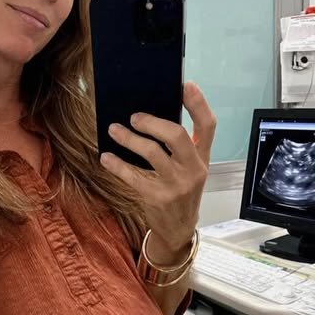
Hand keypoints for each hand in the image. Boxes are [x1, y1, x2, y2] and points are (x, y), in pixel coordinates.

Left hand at [100, 81, 215, 256]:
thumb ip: (179, 146)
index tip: (184, 85)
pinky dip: (117, 165)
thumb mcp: (188, 168)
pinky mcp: (157, 198)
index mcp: (203, 157)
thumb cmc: (180, 191)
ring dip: (129, 139)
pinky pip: (133, 176)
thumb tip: (150, 117)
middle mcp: (193, 169)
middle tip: (134, 117)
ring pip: (152, 153)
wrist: (178, 228)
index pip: (207, 126)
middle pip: (177, 136)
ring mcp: (176, 185)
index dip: (198, 103)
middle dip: (153, 122)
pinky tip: (106, 158)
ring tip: (114, 130)